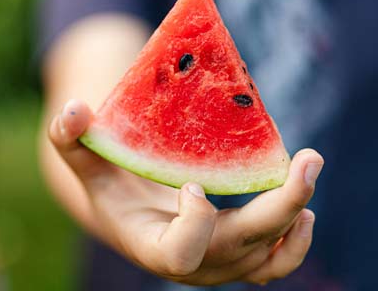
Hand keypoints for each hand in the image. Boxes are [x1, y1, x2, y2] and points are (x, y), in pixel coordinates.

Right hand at [49, 100, 322, 285]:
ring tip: (306, 172)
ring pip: (270, 258)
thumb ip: (69, 138)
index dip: (194, 224)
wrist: (131, 217)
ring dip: (295, 219)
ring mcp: (220, 267)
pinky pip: (277, 264)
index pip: (180, 254)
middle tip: (307, 159)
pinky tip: (304, 209)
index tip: (192, 184)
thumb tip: (74, 109)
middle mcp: (192, 265)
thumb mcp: (85, 163)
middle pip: (242, 249)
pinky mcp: (239, 259)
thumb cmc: (108, 186)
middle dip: (280, 207)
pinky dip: (296, 241)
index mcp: (151, 246)